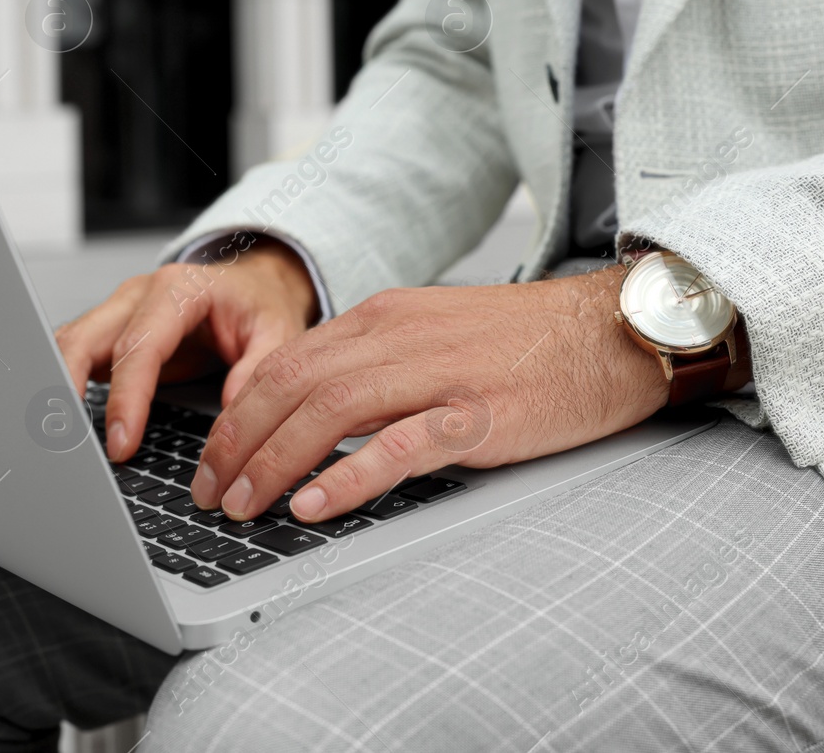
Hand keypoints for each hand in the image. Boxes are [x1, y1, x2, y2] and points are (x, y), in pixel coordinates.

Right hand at [55, 235, 318, 461]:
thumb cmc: (259, 305)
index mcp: (178, 290)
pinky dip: (65, 386)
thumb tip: (232, 409)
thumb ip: (258, 367)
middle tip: (72, 444)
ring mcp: (119, 312)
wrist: (252, 286)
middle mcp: (138, 296)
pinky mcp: (111, 333)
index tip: (121, 441)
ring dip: (58, 388)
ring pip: (69, 345)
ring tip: (61, 438)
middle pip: (83, 339)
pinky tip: (67, 422)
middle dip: (68, 390)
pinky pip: (75, 356)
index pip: (138, 346)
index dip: (125, 397)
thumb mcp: (277, 330)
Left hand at [189, 267, 670, 521]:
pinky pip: (401, 445)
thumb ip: (376, 363)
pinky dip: (349, 476)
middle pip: (291, 385)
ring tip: (244, 505)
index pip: (286, 363)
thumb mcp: (433, 334)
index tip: (214, 459)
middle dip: (237, 442)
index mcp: (383, 318)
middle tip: (210, 492)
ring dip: (274, 461)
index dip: (237, 413)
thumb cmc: (527, 342)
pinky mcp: (480, 414)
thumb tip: (314, 411)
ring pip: (329, 411)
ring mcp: (439, 374)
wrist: (613, 329)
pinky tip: (314, 505)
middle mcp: (400, 337)